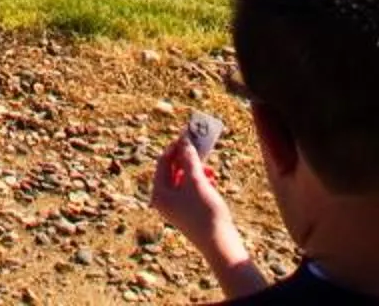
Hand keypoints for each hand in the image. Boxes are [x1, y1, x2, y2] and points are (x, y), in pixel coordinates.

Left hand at [149, 135, 241, 266]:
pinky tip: (212, 181)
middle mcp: (164, 200)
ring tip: (210, 170)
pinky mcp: (188, 212)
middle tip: (201, 147)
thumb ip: (188, 159)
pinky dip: (200, 182)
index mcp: (158, 193)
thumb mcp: (196, 181)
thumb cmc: (205, 212)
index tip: (187, 134)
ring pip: (184, 179)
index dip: (175, 146)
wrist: (220, 244)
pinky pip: (191, 190)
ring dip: (196, 170)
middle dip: (188, 158)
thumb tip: (184, 141)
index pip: (163, 162)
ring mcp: (175, 207)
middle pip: (173, 170)